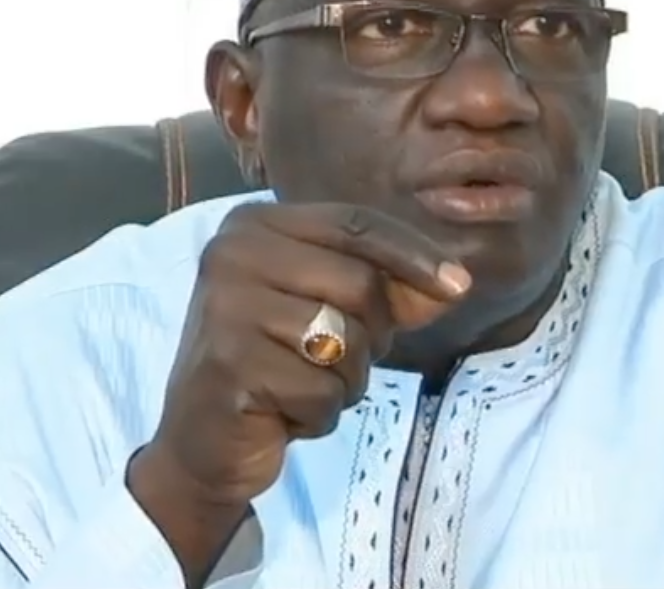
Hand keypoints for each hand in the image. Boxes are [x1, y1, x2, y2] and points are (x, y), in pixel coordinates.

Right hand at [133, 202, 470, 508]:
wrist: (204, 440)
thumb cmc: (274, 363)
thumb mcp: (333, 313)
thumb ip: (389, 291)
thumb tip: (456, 283)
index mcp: (254, 224)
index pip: (354, 223)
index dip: (413, 254)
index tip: (459, 286)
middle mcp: (232, 254)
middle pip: (359, 283)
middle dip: (371, 335)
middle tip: (335, 360)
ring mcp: (226, 308)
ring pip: (346, 340)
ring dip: (345, 380)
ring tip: (303, 385)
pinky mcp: (229, 365)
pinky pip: (321, 391)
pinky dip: (318, 414)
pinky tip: (283, 412)